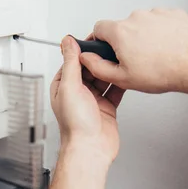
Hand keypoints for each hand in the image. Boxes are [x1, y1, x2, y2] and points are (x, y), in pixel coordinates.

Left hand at [50, 36, 123, 163]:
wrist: (91, 149)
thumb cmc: (75, 126)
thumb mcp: (70, 87)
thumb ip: (70, 63)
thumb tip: (68, 43)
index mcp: (63, 87)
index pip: (72, 62)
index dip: (83, 50)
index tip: (94, 39)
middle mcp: (77, 93)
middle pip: (90, 68)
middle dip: (99, 59)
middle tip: (110, 48)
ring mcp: (93, 100)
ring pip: (103, 78)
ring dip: (110, 69)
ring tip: (119, 58)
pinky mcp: (107, 107)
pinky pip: (114, 90)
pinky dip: (120, 82)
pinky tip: (125, 74)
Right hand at [81, 9, 187, 95]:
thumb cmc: (164, 72)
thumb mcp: (122, 78)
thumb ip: (97, 67)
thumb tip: (86, 59)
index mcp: (120, 31)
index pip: (98, 28)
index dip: (98, 40)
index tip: (102, 47)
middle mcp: (137, 18)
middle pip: (121, 27)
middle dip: (123, 41)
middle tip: (132, 59)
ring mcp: (156, 14)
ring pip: (141, 24)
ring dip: (143, 37)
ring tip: (153, 55)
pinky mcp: (173, 13)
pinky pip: (160, 22)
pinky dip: (160, 33)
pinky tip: (165, 48)